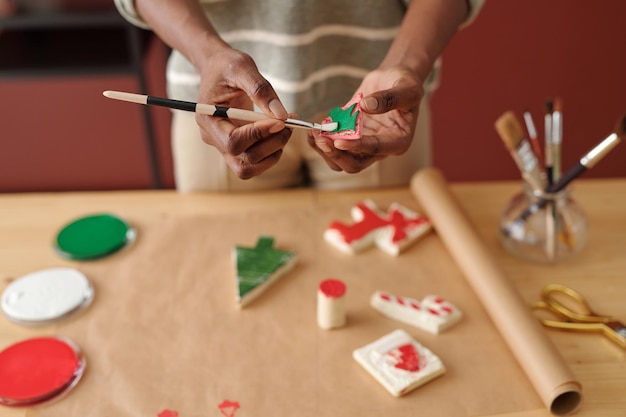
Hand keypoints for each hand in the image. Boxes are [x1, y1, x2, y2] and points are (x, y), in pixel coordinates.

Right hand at [195, 47, 291, 178]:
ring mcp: (224, 145)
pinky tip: (280, 132)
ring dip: (273, 153)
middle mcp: (213, 138)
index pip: (233, 142)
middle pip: (243, 160)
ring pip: (249, 168)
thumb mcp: (243, 67)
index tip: (279, 120)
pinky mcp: (237, 146)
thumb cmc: (227, 65)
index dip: (259, 135)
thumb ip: (261, 89)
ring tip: (286, 129)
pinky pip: (255, 162)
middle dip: (271, 145)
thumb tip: (281, 115)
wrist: (218, 68)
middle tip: (289, 124)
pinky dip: (272, 152)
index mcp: (208, 119)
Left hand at [309, 67, 422, 172]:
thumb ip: (389, 98)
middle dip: (336, 154)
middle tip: (321, 138)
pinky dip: (321, 141)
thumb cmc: (406, 84)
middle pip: (355, 164)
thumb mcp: (406, 87)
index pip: (375, 148)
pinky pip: (334, 147)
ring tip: (313, 133)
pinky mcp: (351, 137)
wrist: (394, 80)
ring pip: (341, 160)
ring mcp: (364, 145)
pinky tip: (313, 128)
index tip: (338, 140)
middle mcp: (380, 149)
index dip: (356, 147)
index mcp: (398, 141)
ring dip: (325, 151)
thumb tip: (366, 106)